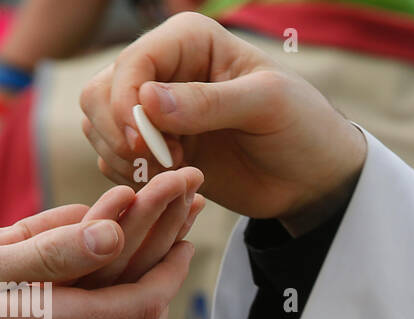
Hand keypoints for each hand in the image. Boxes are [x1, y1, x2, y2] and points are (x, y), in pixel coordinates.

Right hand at [80, 11, 366, 234]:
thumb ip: (209, 102)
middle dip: (119, 134)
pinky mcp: (157, 148)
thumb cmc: (302, 127)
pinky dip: (133, 178)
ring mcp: (156, 111)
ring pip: (99, 127)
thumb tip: (147, 100)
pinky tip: (174, 184)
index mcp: (188, 40)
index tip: (144, 144)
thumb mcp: (266, 106)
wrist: (314, 176)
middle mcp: (163, 69)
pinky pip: (115, 160)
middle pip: (99, 94)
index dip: (125, 105)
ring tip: (178, 173)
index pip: (131, 64)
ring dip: (126, 159)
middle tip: (164, 164)